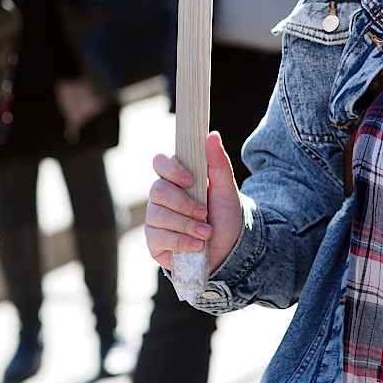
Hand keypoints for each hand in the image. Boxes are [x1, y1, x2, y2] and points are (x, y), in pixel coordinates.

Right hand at [146, 131, 243, 273]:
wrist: (229, 248)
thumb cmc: (225, 214)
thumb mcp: (227, 188)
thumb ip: (218, 162)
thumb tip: (212, 134)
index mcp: (177, 177)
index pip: (160, 161)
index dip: (171, 169)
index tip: (191, 180)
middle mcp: (161, 195)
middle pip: (157, 190)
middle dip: (184, 204)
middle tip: (204, 213)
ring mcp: (155, 218)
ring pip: (158, 216)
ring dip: (187, 225)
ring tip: (206, 233)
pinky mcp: (154, 241)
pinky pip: (158, 237)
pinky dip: (181, 242)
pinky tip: (197, 245)